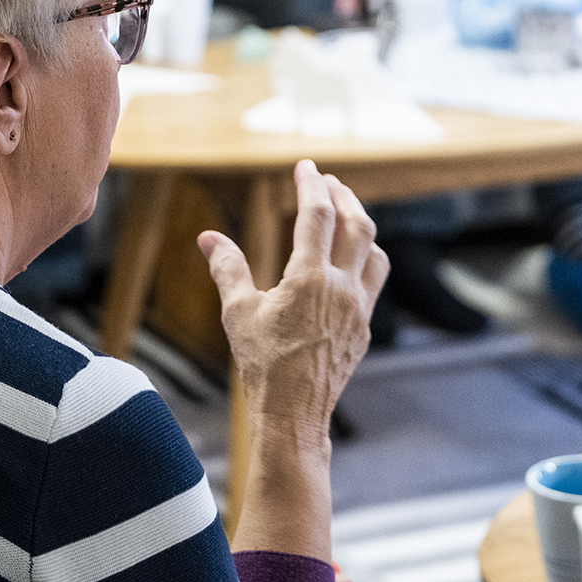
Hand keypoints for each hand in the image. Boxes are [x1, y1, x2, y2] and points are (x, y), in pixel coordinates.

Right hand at [200, 160, 387, 438]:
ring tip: (346, 214)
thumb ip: (227, 268)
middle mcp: (342, 288)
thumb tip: (207, 237)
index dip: (311, 185)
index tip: (305, 166)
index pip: (316, 215)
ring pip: (374, 251)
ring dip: (361, 225)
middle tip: (329, 182)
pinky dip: (366, 258)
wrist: (293, 415)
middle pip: (356, 225)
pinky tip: (352, 261)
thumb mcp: (238, 312)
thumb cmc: (262, 364)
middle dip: (343, 197)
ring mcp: (358, 308)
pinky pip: (374, 280)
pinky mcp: (364, 328)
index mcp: (309, 278)